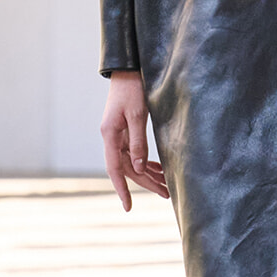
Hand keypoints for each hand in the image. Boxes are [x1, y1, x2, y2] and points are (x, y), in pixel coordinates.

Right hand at [100, 71, 169, 210]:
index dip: (121, 189)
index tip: (127, 206)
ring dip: (148, 174)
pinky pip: (134, 152)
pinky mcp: (125, 130)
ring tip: (166, 186)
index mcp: (110, 135)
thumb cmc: (132, 88)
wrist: (128, 70)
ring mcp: (117, 134)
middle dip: (146, 183)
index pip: (115, 169)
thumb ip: (137, 141)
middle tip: (166, 195)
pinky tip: (158, 169)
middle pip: (127, 168)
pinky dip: (146, 162)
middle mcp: (111, 137)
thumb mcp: (137, 115)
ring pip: (132, 162)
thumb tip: (138, 167)